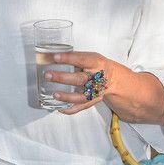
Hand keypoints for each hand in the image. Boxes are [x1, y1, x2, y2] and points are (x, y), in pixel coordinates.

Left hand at [45, 51, 163, 122]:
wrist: (115, 79)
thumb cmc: (98, 66)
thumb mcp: (91, 57)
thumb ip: (75, 58)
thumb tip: (49, 55)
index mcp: (97, 63)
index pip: (82, 59)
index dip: (69, 58)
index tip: (55, 57)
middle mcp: (98, 78)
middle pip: (80, 79)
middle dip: (63, 77)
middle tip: (48, 75)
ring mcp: (97, 91)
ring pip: (82, 96)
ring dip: (67, 96)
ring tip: (54, 94)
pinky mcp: (94, 100)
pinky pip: (82, 107)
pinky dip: (71, 109)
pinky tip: (60, 108)